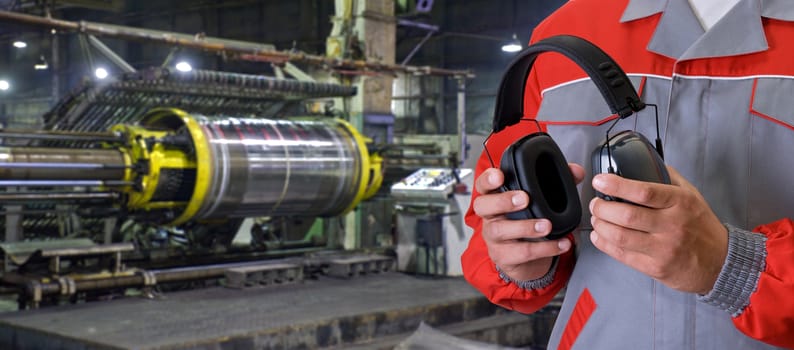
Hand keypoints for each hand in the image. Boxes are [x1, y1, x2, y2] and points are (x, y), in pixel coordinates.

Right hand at [472, 164, 583, 280]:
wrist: (523, 258)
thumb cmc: (527, 222)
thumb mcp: (539, 201)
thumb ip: (557, 182)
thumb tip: (576, 171)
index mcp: (495, 197)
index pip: (483, 185)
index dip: (488, 179)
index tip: (499, 175)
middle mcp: (490, 216)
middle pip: (483, 205)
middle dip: (503, 201)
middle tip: (524, 199)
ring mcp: (494, 237)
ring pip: (500, 230)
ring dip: (525, 227)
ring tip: (546, 225)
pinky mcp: (503, 256)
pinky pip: (521, 252)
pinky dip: (544, 248)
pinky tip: (560, 243)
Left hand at [589, 166, 727, 293]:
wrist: (721, 263)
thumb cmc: (701, 226)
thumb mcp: (692, 195)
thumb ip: (668, 178)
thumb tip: (644, 160)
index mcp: (680, 203)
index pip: (644, 192)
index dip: (616, 185)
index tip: (600, 181)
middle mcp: (672, 226)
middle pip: (626, 216)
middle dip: (602, 208)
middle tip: (596, 203)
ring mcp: (664, 249)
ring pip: (620, 237)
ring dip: (600, 226)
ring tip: (596, 218)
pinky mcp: (656, 268)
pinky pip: (622, 255)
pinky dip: (604, 244)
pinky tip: (599, 236)